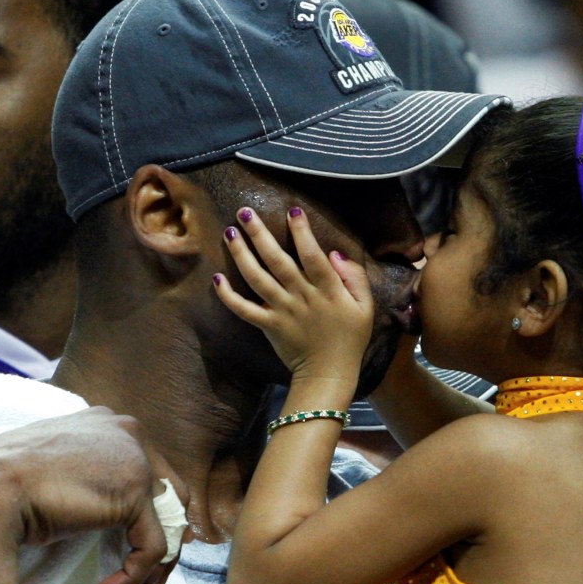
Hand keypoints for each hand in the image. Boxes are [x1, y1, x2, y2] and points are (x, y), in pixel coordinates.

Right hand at [0, 407, 187, 583]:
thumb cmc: (8, 480)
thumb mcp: (58, 464)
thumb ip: (88, 471)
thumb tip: (105, 502)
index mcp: (109, 422)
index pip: (150, 465)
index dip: (153, 506)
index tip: (139, 538)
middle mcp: (129, 433)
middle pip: (171, 489)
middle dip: (169, 532)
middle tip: (152, 569)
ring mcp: (136, 460)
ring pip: (170, 518)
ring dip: (157, 560)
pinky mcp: (134, 494)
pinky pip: (152, 546)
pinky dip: (135, 574)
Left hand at [214, 206, 373, 386]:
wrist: (330, 373)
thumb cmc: (350, 338)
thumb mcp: (365, 306)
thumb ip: (354, 277)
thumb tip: (334, 253)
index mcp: (328, 290)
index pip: (312, 255)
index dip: (302, 232)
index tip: (292, 210)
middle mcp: (302, 297)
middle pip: (278, 261)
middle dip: (260, 234)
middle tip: (245, 212)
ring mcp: (283, 312)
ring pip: (258, 279)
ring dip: (241, 255)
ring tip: (229, 233)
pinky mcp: (269, 326)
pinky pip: (245, 310)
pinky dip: (229, 297)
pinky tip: (217, 279)